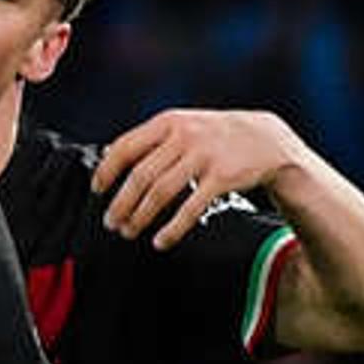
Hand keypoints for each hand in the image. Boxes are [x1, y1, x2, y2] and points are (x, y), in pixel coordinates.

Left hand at [94, 109, 305, 247]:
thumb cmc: (216, 136)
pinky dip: (172, 228)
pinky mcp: (221, 177)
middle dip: (120, 203)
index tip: (97, 190)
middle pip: (140, 175)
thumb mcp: (183, 125)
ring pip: (160, 193)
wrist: (266, 140)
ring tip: (129, 231)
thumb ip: (151, 139)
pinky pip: (190, 208)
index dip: (107, 171)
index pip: (126, 146)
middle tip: (110, 222)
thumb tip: (107, 155)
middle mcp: (184, 136)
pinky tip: (160, 240)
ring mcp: (204, 156)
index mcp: (168, 122)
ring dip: (140, 217)